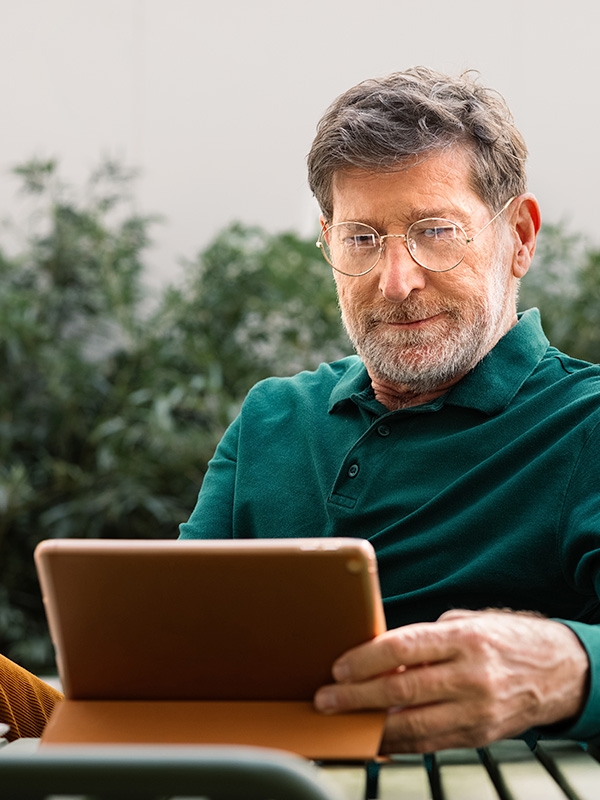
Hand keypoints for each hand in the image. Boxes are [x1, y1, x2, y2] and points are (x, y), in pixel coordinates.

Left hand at [314, 609, 588, 752]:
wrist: (556, 670)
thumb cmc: (504, 639)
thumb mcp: (466, 623)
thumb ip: (426, 639)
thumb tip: (379, 653)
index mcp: (464, 639)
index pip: (403, 648)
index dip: (366, 659)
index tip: (339, 667)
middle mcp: (471, 676)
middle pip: (402, 690)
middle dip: (357, 696)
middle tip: (327, 698)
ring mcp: (476, 710)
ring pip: (413, 725)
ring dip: (371, 725)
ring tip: (343, 720)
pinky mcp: (479, 735)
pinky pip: (430, 743)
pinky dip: (398, 743)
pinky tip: (376, 738)